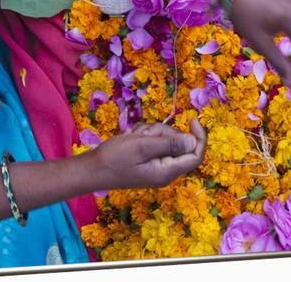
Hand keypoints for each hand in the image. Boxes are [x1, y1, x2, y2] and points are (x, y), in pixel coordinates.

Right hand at [88, 118, 206, 188]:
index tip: (193, 119)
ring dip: (151, 133)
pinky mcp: (147, 160)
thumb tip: (193, 141)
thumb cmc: (114, 158)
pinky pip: (153, 141)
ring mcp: (156, 165)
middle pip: (178, 143)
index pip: (195, 155)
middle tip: (144, 133)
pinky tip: (131, 138)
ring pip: (165, 139)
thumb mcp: (142, 146)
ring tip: (134, 137)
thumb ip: (169, 143)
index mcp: (167, 171)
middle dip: (164, 132)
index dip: (199, 137)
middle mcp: (165, 170)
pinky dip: (143, 136)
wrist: (91, 170)